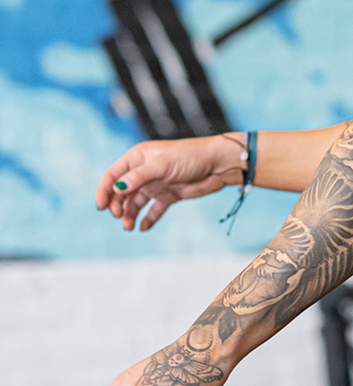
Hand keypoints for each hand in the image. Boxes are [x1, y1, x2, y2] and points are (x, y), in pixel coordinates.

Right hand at [94, 135, 244, 231]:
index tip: (101, 207)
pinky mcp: (169, 196)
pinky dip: (148, 219)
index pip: (113, 175)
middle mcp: (144, 171)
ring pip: (137, 203)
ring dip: (130, 214)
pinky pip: (154, 210)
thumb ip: (139, 177)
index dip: (104, 190)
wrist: (217, 165)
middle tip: (120, 218)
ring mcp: (156, 184)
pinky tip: (143, 228)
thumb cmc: (189, 156)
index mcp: (137, 158)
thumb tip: (118, 188)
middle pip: (122, 192)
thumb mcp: (162, 165)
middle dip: (118, 205)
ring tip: (129, 227)